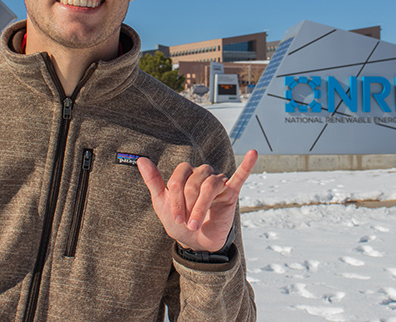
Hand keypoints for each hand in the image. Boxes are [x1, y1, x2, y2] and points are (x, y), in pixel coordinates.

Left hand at [137, 150, 257, 251]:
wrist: (197, 242)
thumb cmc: (180, 220)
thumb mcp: (162, 203)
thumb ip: (153, 180)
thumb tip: (141, 159)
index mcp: (186, 174)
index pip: (180, 177)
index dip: (175, 199)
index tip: (175, 218)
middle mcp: (202, 173)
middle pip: (194, 181)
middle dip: (187, 205)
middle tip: (187, 223)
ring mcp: (218, 181)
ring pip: (210, 185)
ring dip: (201, 207)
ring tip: (196, 223)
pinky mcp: (231, 192)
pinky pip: (240, 177)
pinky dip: (246, 165)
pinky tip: (253, 154)